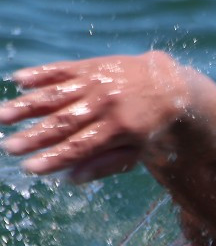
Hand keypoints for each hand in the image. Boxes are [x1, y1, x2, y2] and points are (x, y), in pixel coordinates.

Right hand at [0, 51, 186, 182]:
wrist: (169, 87)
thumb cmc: (149, 128)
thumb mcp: (136, 152)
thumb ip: (105, 165)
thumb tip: (70, 179)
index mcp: (119, 129)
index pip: (81, 147)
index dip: (55, 158)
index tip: (31, 168)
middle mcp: (106, 104)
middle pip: (64, 123)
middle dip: (35, 137)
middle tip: (9, 148)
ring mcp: (97, 83)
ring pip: (57, 95)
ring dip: (27, 106)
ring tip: (2, 117)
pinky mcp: (91, 67)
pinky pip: (62, 70)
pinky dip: (40, 74)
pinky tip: (18, 81)